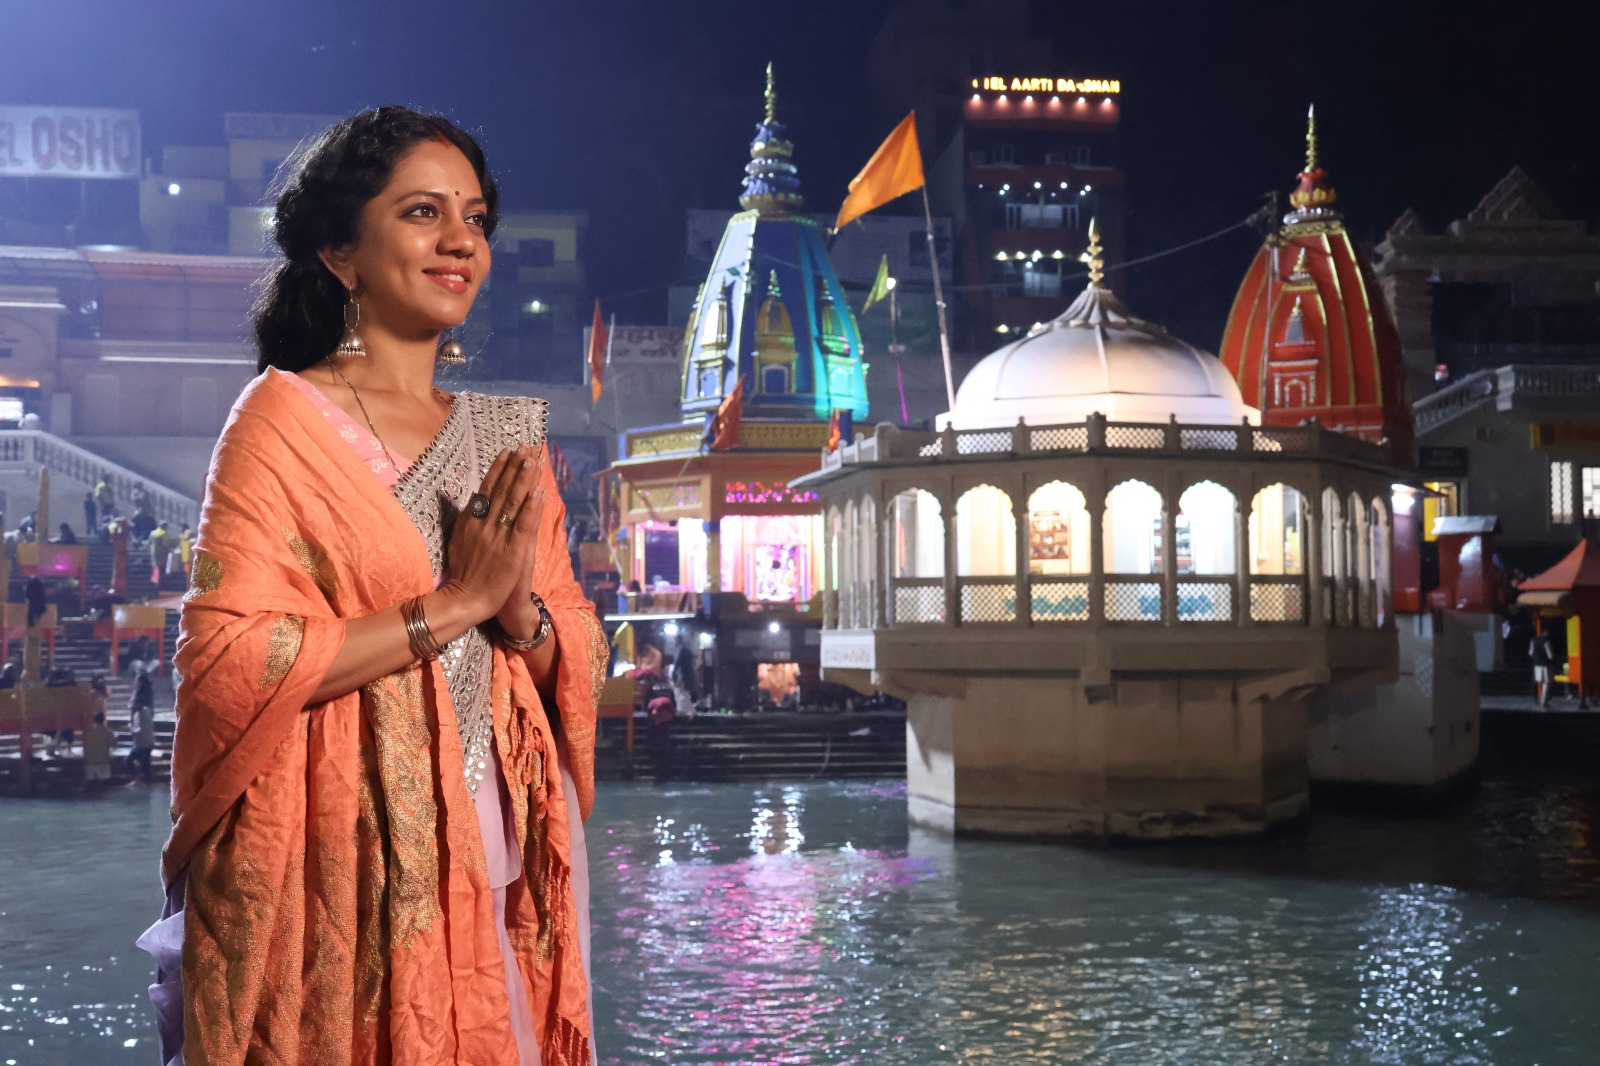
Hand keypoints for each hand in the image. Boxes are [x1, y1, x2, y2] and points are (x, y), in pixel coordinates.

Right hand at [438, 444, 544, 625]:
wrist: (466, 600)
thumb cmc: (465, 574)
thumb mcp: (459, 541)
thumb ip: (467, 521)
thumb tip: (470, 501)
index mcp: (471, 521)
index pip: (487, 489)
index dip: (499, 469)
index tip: (508, 451)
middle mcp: (484, 524)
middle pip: (502, 490)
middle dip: (515, 467)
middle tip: (526, 446)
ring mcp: (498, 537)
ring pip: (513, 502)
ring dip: (524, 479)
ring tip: (533, 459)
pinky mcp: (512, 551)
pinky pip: (524, 525)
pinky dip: (532, 508)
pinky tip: (539, 492)